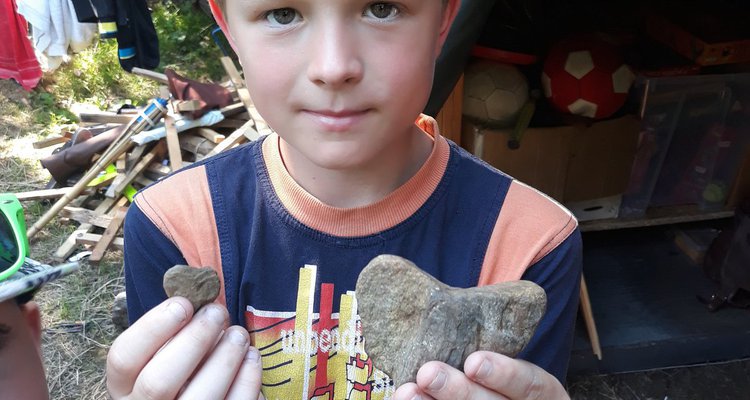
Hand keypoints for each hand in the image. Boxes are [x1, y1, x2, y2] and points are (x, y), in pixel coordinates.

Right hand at [106, 297, 263, 399]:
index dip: (154, 326)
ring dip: (225, 357)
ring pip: (200, 397)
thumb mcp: (162, 355)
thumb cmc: (179, 370)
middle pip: (159, 381)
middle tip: (218, 313)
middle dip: (195, 339)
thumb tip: (201, 301)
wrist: (196, 398)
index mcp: (124, 387)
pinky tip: (251, 358)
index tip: (184, 302)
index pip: (123, 357)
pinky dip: (247, 379)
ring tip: (238, 334)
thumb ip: (172, 334)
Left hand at [392, 351, 568, 399]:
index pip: (532, 385)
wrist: (503, 397)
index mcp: (545, 394)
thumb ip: (488, 348)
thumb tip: (443, 312)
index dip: (505, 374)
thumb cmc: (502, 377)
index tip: (474, 362)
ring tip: (407, 392)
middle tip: (427, 373)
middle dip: (459, 392)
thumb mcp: (510, 362)